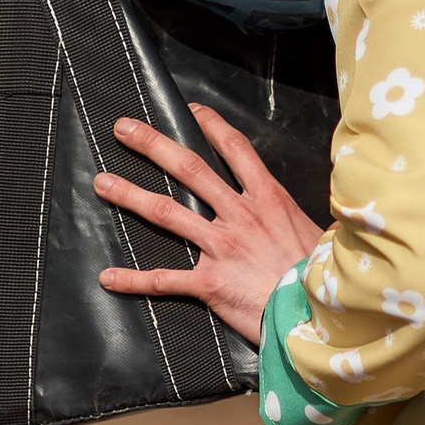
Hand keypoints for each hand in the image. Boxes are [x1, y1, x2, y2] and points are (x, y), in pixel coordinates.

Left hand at [94, 104, 324, 345]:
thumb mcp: (312, 231)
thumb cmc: (321, 276)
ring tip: (103, 183)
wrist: (320, 314)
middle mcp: (239, 216)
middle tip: (123, 129)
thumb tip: (293, 212)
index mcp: (267, 199)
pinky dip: (133, 279)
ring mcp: (221, 247)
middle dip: (152, 144)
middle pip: (189, 168)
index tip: (190, 111)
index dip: (210, 126)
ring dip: (130, 196)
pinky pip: (164, 279)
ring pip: (166, 212)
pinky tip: (108, 278)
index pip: (234, 149)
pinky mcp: (210, 283)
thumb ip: (290, 217)